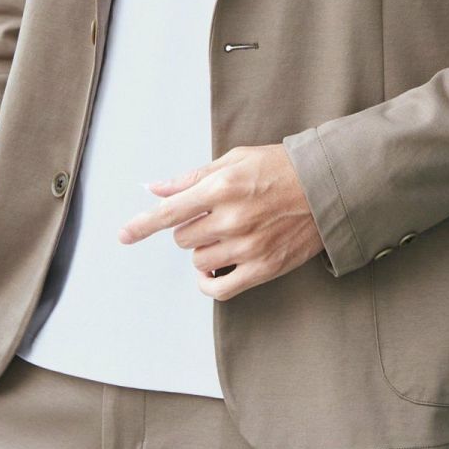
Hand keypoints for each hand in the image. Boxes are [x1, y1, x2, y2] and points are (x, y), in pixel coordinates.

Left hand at [116, 144, 325, 299]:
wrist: (325, 187)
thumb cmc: (280, 168)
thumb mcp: (235, 160)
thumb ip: (193, 178)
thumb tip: (156, 189)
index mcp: (222, 187)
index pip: (170, 212)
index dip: (142, 225)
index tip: (123, 235)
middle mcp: (231, 218)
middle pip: (183, 238)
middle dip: (190, 229)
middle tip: (213, 216)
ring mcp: (247, 246)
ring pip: (199, 261)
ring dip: (204, 250)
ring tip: (227, 234)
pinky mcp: (262, 268)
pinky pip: (218, 288)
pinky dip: (208, 282)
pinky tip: (214, 269)